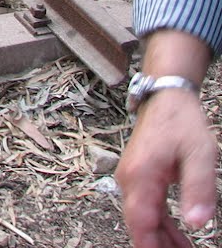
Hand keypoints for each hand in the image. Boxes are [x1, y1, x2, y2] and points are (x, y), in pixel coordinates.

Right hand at [117, 88, 216, 247]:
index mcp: (141, 176)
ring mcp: (132, 179)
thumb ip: (199, 188)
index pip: (141, 223)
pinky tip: (180, 238)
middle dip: (160, 246)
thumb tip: (197, 224)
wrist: (165, 98)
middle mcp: (130, 179)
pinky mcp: (139, 177)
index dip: (152, 247)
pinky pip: (147, 208)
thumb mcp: (201, 154)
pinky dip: (162, 226)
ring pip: (143, 219)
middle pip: (140, 225)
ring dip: (163, 240)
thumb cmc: (182, 122)